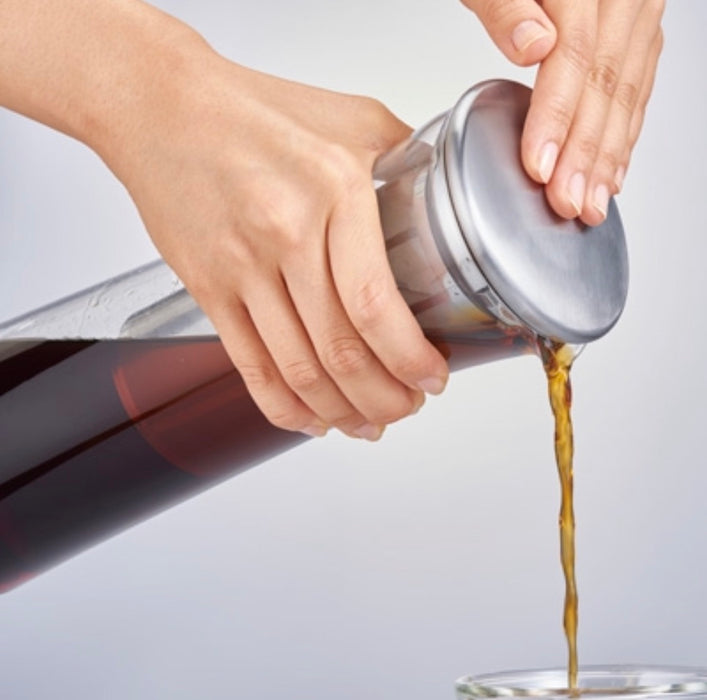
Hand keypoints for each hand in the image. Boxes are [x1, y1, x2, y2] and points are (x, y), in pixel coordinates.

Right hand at [102, 38, 447, 440]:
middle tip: (407, 406)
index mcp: (335, 190)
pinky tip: (309, 418)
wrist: (163, 108)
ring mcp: (242, 268)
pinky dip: (283, 406)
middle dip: (385, 398)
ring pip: (298, 370)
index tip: (432, 376)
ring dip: (340, 411)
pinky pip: (248, 366)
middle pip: (341, 350)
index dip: (410, 358)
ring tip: (367, 422)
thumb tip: (443, 201)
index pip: (377, 303)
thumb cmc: (255, 111)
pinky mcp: (207, 289)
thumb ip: (406, 158)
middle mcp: (287, 233)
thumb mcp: (352, 117)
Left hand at [461, 0, 663, 225]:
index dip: (557, 116)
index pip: (574, 54)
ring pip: (630, 86)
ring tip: (595, 199)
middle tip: (571, 204)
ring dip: (611, 150)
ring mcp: (636, 3)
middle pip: (608, 80)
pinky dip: (627, 126)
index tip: (541, 167)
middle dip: (587, 151)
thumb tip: (535, 43)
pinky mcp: (636, 20)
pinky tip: (616, 162)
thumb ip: (505, 1)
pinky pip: (639, 78)